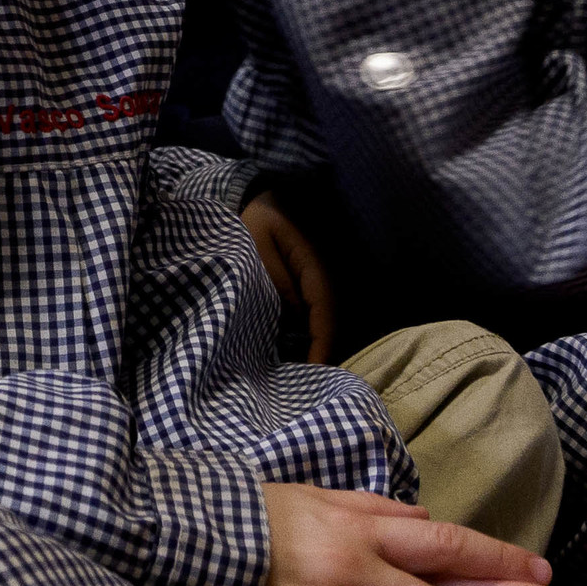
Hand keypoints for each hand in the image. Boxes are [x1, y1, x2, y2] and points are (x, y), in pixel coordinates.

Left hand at [243, 192, 338, 363]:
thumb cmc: (257, 217)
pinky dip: (307, 336)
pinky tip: (294, 354)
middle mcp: (326, 277)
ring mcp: (320, 281)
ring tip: (298, 380)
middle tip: (304, 391)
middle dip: (320, 357)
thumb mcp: (256, 243)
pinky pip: (315, 315)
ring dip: (314, 348)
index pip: (325, 315)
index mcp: (316, 267)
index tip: (314, 376)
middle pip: (330, 325)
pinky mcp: (311, 284)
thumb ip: (274, 277)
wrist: (265, 194)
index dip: (321, 348)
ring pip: (323, 322)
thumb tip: (293, 316)